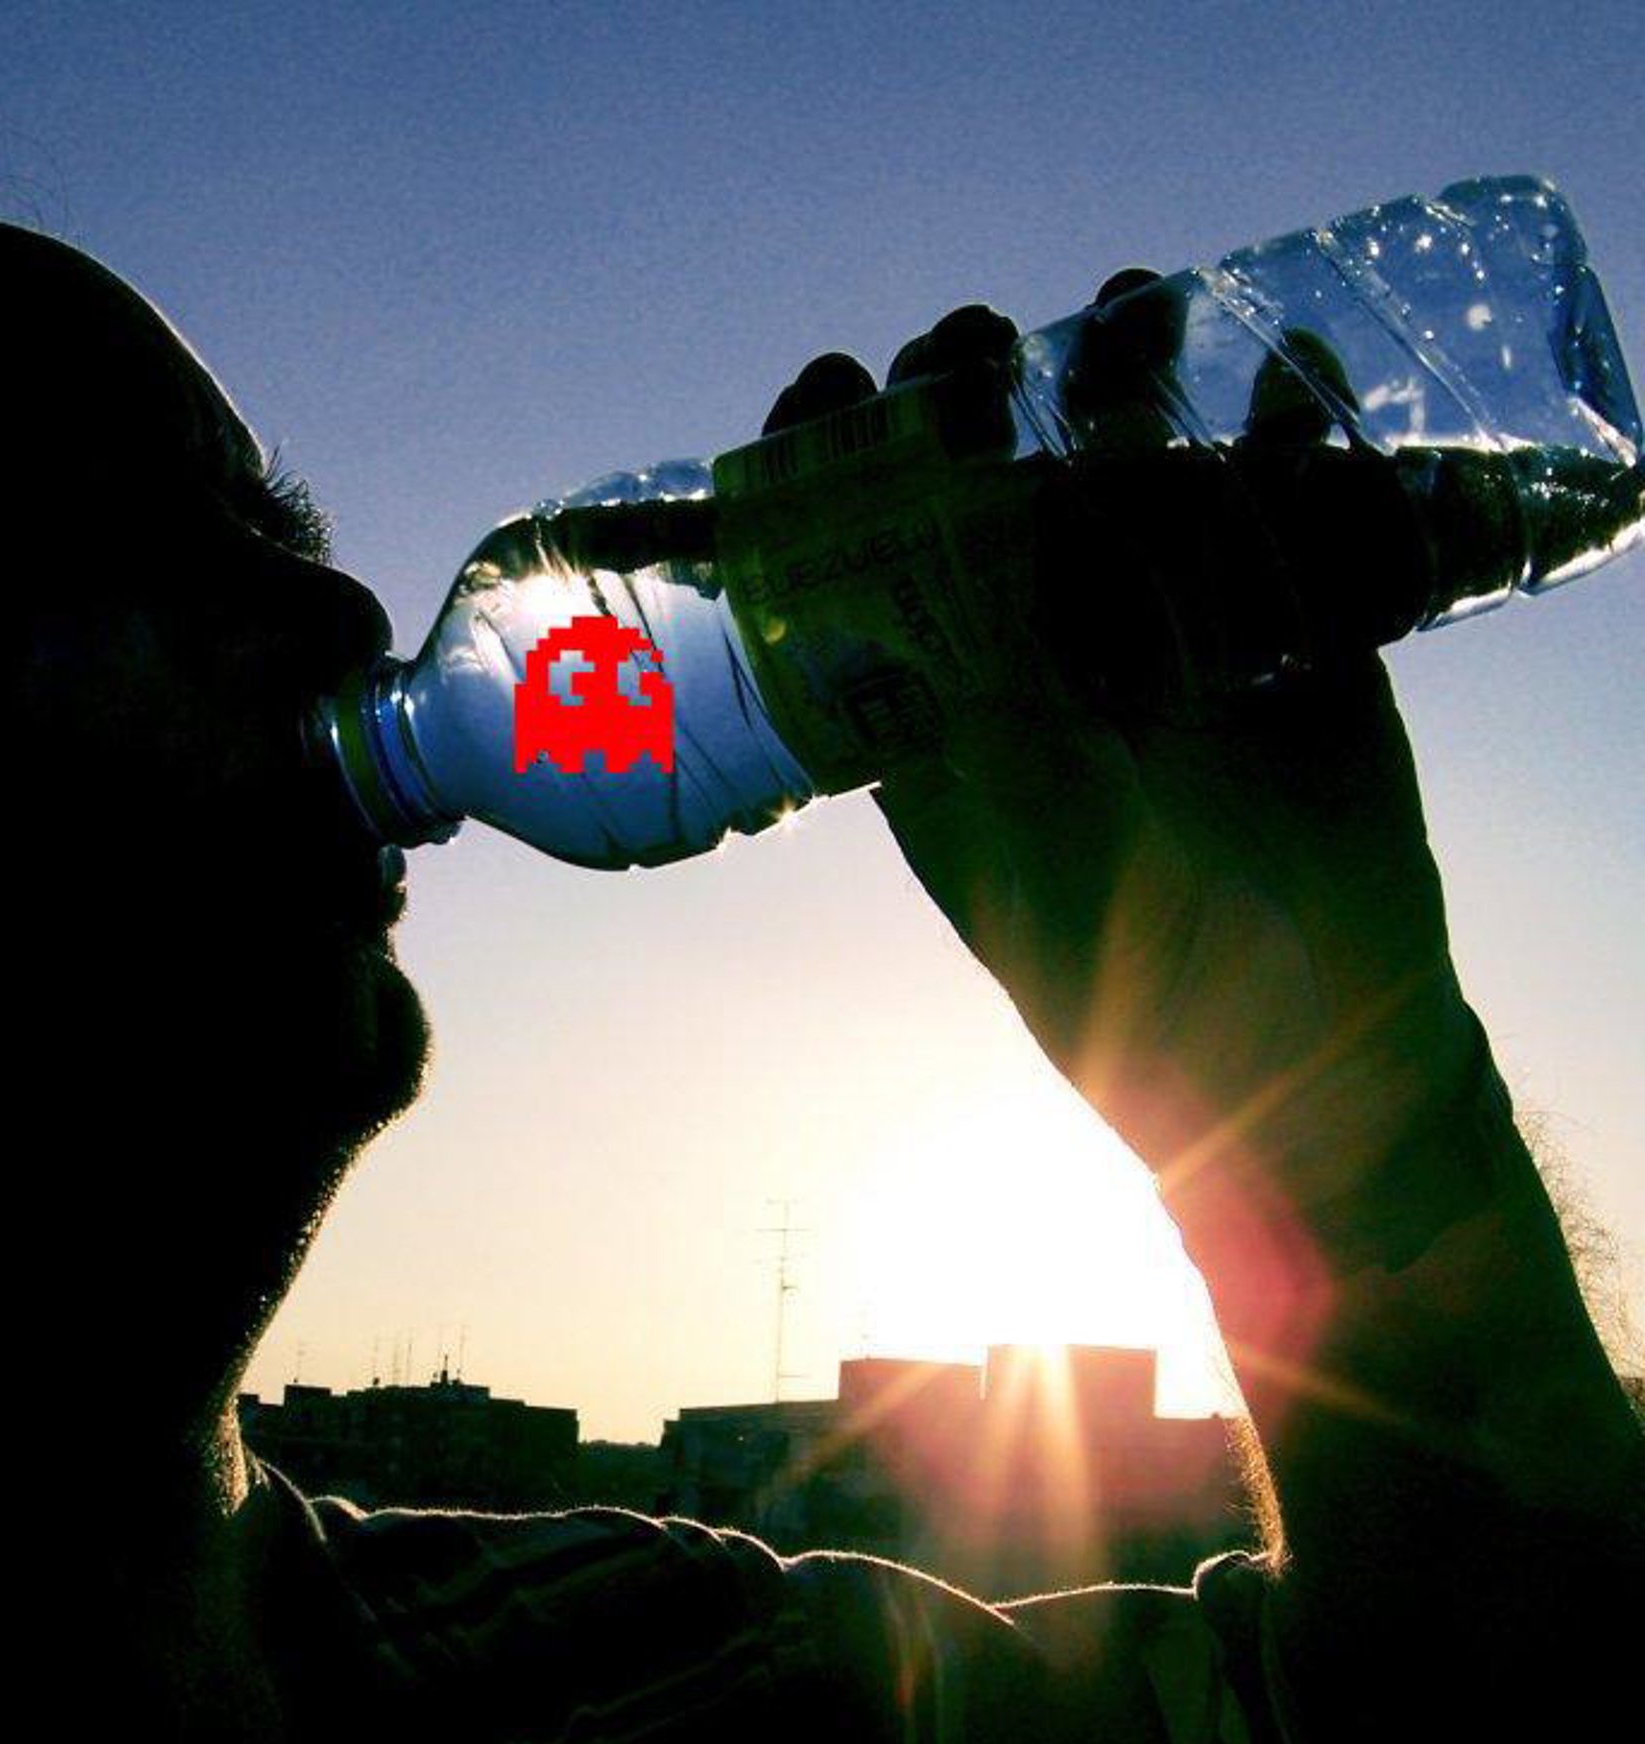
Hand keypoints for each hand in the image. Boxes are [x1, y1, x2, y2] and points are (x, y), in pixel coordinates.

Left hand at [766, 291, 1484, 1254]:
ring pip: (1134, 487)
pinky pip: (1290, 523)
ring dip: (1127, 393)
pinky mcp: (1283, 649)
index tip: (817, 393)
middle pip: (995, 498)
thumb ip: (977, 730)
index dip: (837, 476)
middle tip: (968, 342)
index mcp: (948, 719)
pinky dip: (1296, 447)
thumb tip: (905, 590)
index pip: (873, 567)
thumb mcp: (1026, 857)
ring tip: (1128, 309)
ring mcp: (1167, 649)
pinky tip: (1286, 374)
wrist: (1300, 1058)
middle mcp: (1046, 667)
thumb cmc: (1129, 985)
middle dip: (974, 410)